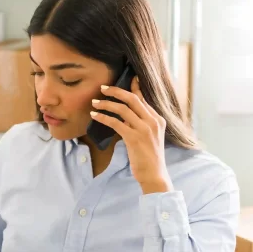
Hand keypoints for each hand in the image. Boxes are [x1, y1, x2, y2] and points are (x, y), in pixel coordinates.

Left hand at [90, 78, 173, 193]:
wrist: (154, 174)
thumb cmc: (149, 157)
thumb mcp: (149, 137)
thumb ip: (140, 124)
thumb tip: (124, 115)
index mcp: (158, 119)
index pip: (144, 98)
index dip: (134, 86)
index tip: (127, 77)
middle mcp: (153, 121)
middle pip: (132, 99)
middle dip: (116, 91)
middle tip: (102, 88)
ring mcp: (144, 129)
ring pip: (122, 109)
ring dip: (106, 104)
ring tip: (94, 103)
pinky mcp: (134, 138)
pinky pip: (116, 122)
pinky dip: (103, 117)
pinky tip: (95, 116)